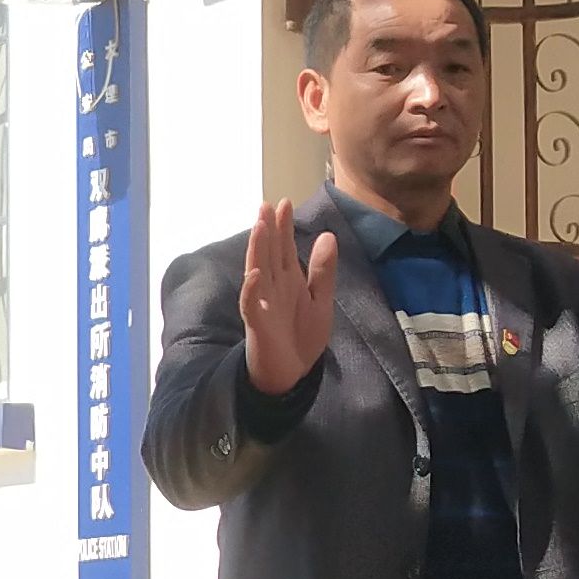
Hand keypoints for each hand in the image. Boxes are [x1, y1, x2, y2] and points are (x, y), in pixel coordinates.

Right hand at [239, 201, 335, 395]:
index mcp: (288, 281)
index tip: (285, 202)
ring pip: (257, 271)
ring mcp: (262, 304)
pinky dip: (252, 290)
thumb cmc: (301, 338)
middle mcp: (272, 288)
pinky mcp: (257, 324)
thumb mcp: (320, 301)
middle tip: (267, 204)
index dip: (284, 226)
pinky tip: (255, 274)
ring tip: (260, 227)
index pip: (284, 248)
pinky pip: (251, 304)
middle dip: (268, 230)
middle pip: (269, 254)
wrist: (291, 376)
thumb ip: (322, 271)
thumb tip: (327, 235)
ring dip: (257, 250)